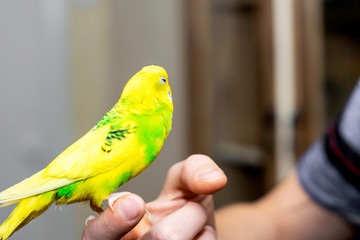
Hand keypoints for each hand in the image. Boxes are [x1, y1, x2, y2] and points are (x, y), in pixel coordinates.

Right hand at [83, 154, 226, 239]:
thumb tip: (213, 179)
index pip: (94, 237)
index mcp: (114, 233)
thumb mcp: (181, 184)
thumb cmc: (183, 211)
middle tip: (191, 210)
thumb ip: (191, 170)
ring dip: (198, 224)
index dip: (111, 222)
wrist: (201, 234)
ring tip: (195, 225)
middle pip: (162, 237)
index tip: (134, 202)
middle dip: (188, 213)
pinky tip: (200, 238)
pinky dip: (207, 237)